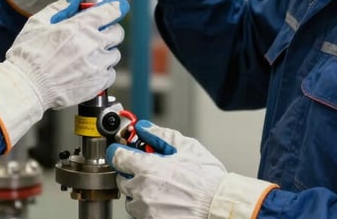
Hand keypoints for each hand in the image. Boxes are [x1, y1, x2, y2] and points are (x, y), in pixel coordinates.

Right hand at [0, 0, 126, 146]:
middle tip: (97, 33)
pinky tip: (88, 69)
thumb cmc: (28, 54)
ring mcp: (97, 65)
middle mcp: (93, 45)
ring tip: (88, 54)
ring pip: (115, 54)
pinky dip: (103, 70)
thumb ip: (60, 7)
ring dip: (105, 51)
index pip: (111, 11)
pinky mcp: (97, 84)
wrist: (27, 86)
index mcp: (80, 26)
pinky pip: (111, 73)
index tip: (118, 6)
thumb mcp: (39, 22)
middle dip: (109, 30)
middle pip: (117, 32)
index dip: (117, 6)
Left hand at [106, 120, 225, 218]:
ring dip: (140, 193)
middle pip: (121, 179)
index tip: (123, 152)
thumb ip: (160, 135)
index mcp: (147, 168)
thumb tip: (144, 128)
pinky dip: (148, 208)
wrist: (220, 207)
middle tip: (151, 172)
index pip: (116, 157)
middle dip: (132, 174)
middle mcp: (142, 190)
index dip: (120, 152)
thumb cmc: (207, 180)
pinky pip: (141, 214)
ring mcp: (145, 210)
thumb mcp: (186, 148)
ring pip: (131, 199)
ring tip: (162, 190)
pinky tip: (165, 203)